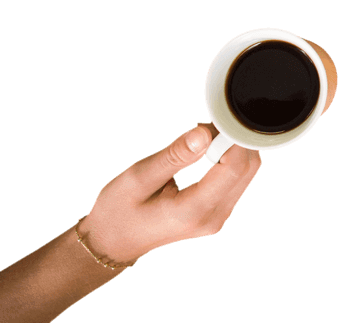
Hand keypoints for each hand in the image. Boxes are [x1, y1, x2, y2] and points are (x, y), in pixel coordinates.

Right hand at [79, 123, 260, 263]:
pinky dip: (228, 159)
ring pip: (246, 173)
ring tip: (201, 136)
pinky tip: (206, 150)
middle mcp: (213, 218)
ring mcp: (218, 217)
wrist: (113, 242)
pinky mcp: (218, 212)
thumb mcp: (139, 177)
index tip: (214, 120)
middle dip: (234, 140)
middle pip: (247, 169)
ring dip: (232, 148)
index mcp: (193, 211)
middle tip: (206, 124)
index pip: (234, 168)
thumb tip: (206, 133)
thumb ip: (175, 155)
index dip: (231, 138)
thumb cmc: (118, 210)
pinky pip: (236, 180)